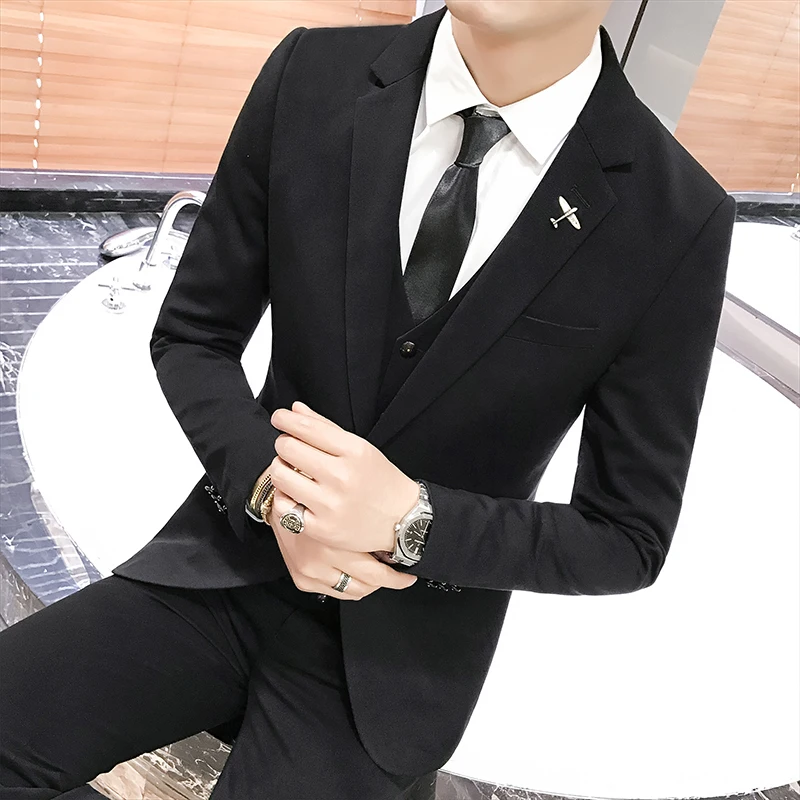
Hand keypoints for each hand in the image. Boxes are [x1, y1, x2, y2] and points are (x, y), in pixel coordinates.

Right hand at [267, 486, 416, 599]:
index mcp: (337, 543)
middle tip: (400, 577)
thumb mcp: (345, 505)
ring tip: (377, 572)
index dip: (396, 578)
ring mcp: (310, 572)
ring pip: (352, 591)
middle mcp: (322, 560)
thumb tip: (394, 545)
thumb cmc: (318, 497)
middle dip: (387, 582)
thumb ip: (366, 527)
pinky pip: (334, 592)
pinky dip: (348, 586)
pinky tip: (355, 575)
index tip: (408, 576)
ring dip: (368, 584)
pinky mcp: (301, 578)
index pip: (376, 574)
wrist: (281, 498)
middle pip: (366, 586)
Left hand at [268, 401, 420, 554]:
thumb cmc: (381, 481)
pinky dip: (284, 498)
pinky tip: (294, 495)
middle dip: (284, 444)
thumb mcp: (361, 448)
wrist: (402, 520)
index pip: (306, 427)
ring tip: (290, 471)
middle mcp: (342, 476)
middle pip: (288, 448)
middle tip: (289, 448)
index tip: (279, 418)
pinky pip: (283, 507)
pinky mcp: (321, 528)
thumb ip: (325, 427)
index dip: (285, 420)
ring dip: (280, 469)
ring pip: (280, 476)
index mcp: (354, 451)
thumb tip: (295, 410)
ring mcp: (330, 504)